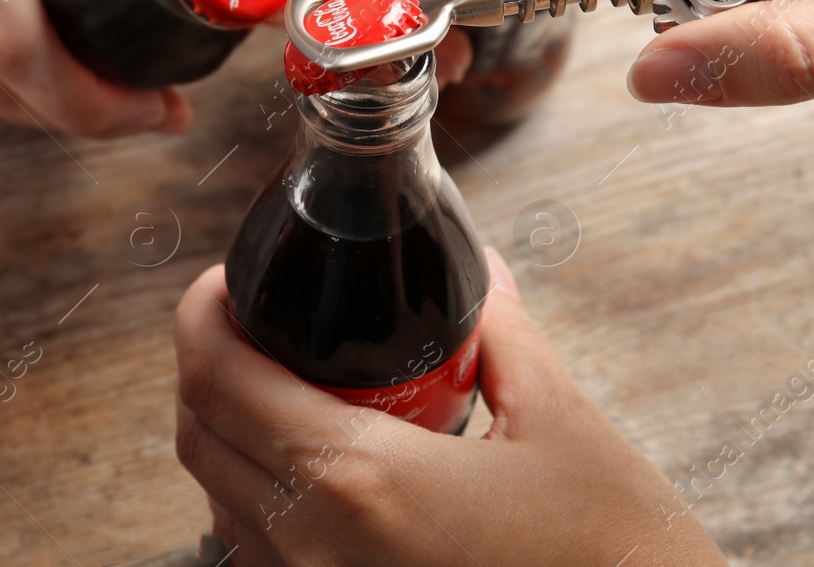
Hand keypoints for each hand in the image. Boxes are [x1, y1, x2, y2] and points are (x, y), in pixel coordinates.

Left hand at [173, 254, 725, 566]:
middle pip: (197, 437)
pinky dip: (259, 500)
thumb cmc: (616, 556)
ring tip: (288, 387)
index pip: (218, 378)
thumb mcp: (560, 423)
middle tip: (258, 320)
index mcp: (360, 482)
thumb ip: (503, 334)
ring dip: (230, 434)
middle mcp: (313, 552)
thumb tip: (480, 275)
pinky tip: (322, 470)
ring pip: (218, 504)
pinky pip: (257, 558)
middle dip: (209, 363)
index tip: (227, 281)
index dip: (202, 313)